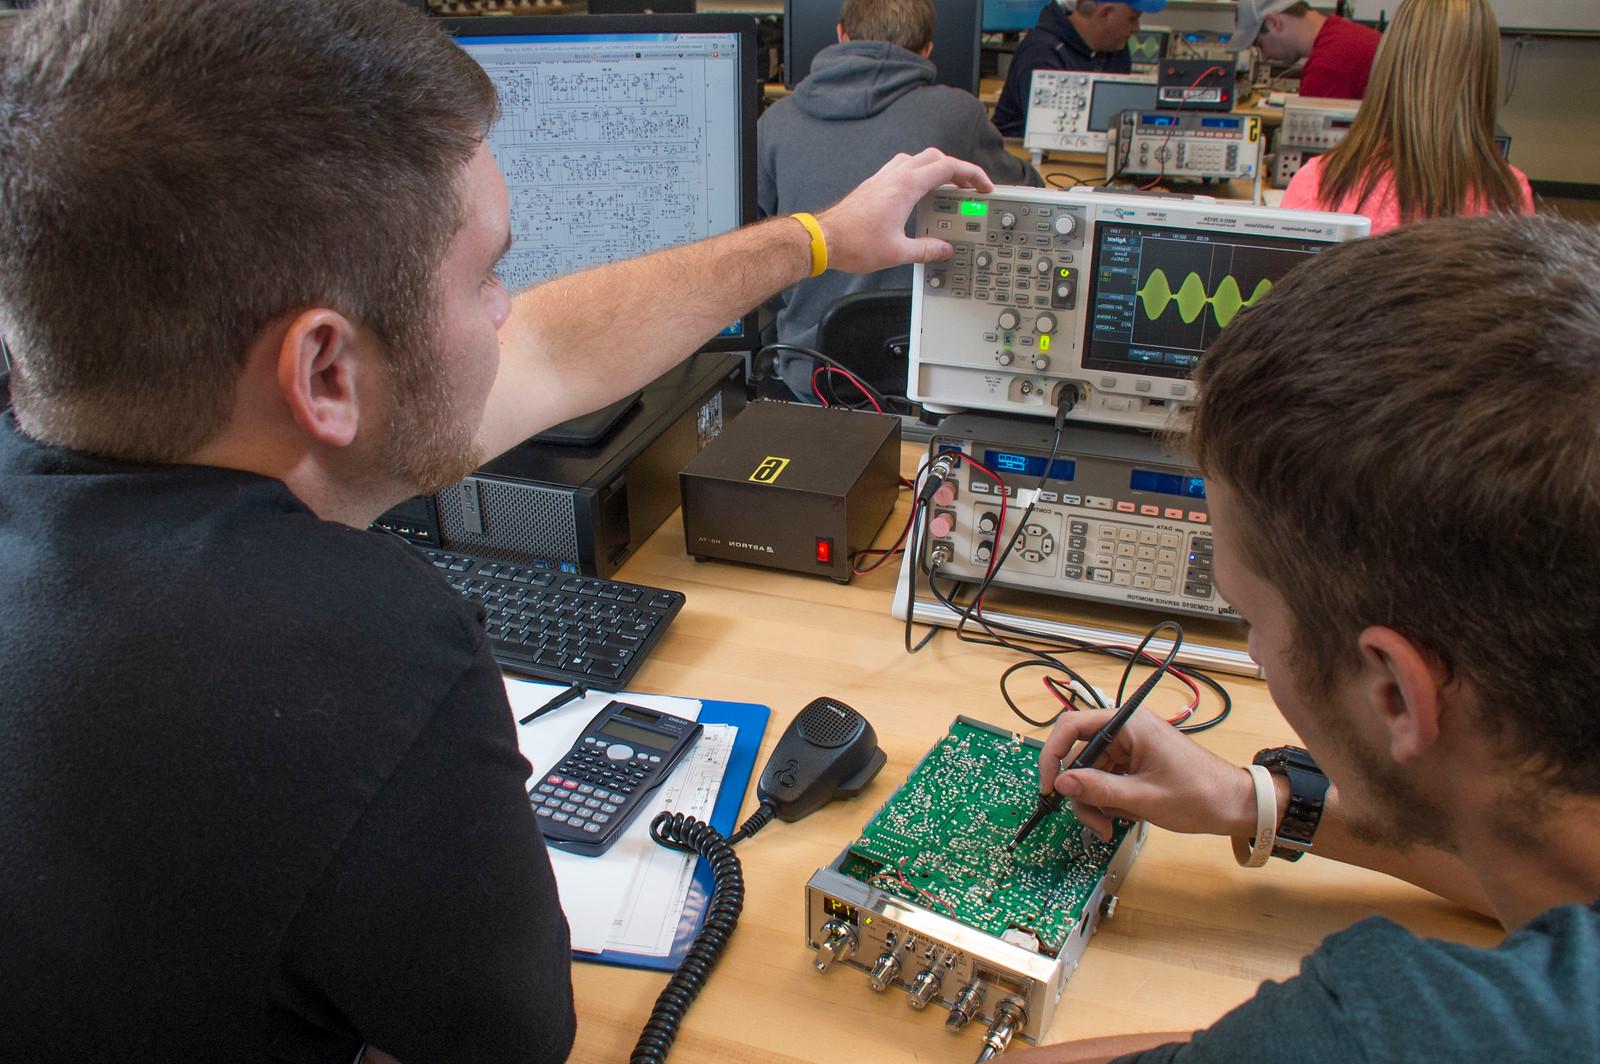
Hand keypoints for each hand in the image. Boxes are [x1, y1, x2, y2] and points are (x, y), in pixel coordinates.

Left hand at [815, 148, 993, 274]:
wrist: (825, 239)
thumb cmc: (854, 242)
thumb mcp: (898, 252)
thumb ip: (926, 250)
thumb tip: (943, 250)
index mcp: (906, 186)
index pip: (948, 167)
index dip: (972, 174)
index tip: (983, 185)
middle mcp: (895, 175)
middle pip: (935, 157)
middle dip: (958, 169)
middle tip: (969, 186)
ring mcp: (883, 178)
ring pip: (917, 159)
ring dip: (937, 168)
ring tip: (947, 186)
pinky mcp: (874, 185)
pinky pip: (902, 168)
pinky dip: (919, 173)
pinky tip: (920, 192)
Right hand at [1038, 707, 1256, 841]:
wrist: (1233, 805)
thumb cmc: (1200, 794)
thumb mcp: (1144, 797)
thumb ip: (1099, 789)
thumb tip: (1062, 782)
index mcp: (1129, 724)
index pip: (1072, 726)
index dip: (1053, 755)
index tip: (1049, 786)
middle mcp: (1125, 730)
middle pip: (1079, 756)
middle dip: (1080, 791)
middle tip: (1091, 820)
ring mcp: (1128, 747)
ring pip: (1089, 773)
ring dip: (1094, 802)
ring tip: (1110, 826)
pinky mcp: (1133, 763)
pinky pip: (1104, 780)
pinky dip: (1107, 802)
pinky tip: (1123, 816)